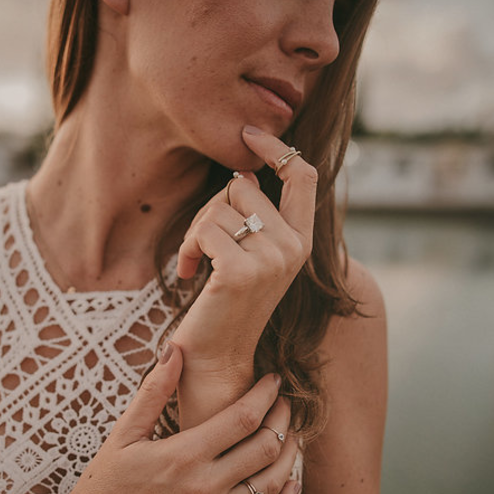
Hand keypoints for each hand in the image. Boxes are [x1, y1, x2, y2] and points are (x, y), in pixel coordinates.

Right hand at [47, 344, 297, 493]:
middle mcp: (203, 488)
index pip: (244, 417)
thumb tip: (175, 349)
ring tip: (291, 440)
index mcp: (183, 455)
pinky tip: (292, 488)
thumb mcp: (123, 434)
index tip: (275, 381)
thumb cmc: (103, 484)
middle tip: (285, 407)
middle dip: (283, 421)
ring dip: (289, 459)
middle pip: (265, 448)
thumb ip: (153, 391)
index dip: (267, 395)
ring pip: (270, 487)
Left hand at [171, 126, 317, 378]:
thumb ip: (258, 217)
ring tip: (198, 263)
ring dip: (196, 231)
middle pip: (244, 185)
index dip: (277, 149)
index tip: (249, 134)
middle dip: (213, 207)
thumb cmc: (226, 305)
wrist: (216, 359)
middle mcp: (293, 248)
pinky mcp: (241, 271)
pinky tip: (191, 274)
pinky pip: (205, 229)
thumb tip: (245, 172)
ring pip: (221, 205)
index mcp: (301, 241)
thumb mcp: (252, 256)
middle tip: (204, 244)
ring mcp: (271, 259)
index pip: (304, 176)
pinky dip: (189, 247)